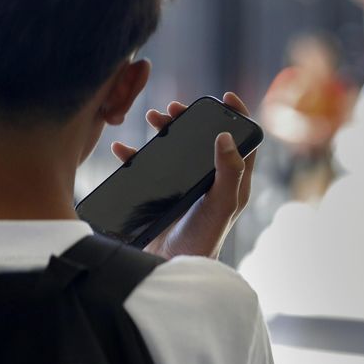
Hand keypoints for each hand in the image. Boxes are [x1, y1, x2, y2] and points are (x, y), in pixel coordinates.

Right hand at [110, 92, 256, 259]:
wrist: (171, 267)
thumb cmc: (204, 238)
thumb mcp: (222, 203)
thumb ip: (229, 171)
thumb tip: (225, 135)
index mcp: (232, 180)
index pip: (242, 141)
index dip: (237, 116)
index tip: (224, 97)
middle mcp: (211, 180)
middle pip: (203, 138)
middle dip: (190, 119)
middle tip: (174, 108)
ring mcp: (186, 187)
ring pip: (176, 149)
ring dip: (164, 131)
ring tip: (151, 118)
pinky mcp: (162, 195)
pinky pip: (147, 168)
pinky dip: (134, 155)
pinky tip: (122, 149)